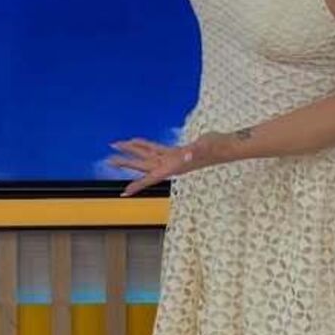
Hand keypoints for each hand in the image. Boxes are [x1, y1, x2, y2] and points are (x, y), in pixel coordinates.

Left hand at [108, 132, 233, 196]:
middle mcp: (170, 165)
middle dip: (126, 163)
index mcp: (173, 167)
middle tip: (109, 160)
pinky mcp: (174, 152)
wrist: (226, 146)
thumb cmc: (216, 148)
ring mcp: (171, 158)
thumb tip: (185, 155)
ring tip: (116, 146)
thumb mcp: (204, 148)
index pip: (151, 178)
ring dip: (131, 152)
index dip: (137, 186)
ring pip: (146, 156)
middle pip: (142, 166)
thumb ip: (194, 152)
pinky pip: (154, 148)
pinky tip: (135, 142)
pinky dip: (144, 145)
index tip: (124, 193)